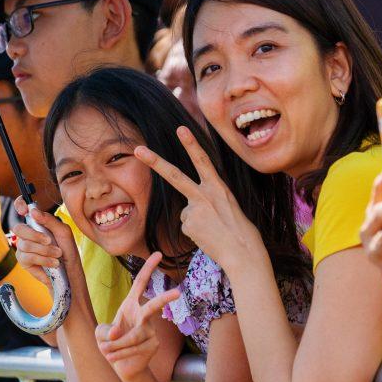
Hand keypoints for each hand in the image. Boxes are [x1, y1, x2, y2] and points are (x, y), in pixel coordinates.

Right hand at [11, 199, 81, 289]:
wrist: (69, 272)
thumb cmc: (67, 251)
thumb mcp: (63, 232)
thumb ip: (49, 220)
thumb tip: (33, 211)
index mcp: (37, 223)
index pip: (22, 208)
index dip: (19, 205)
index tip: (24, 210)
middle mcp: (28, 234)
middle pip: (19, 228)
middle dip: (35, 235)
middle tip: (49, 241)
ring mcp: (23, 247)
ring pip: (25, 244)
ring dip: (45, 250)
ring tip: (57, 255)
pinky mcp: (23, 261)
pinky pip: (27, 257)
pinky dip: (43, 260)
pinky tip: (53, 263)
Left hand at [95, 252, 179, 381]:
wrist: (121, 365)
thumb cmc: (110, 343)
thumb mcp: (100, 335)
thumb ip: (105, 331)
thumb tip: (118, 333)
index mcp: (130, 305)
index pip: (140, 283)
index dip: (148, 268)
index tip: (158, 254)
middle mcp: (143, 315)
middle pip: (154, 306)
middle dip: (165, 299)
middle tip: (178, 292)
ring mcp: (151, 330)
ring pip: (134, 337)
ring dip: (116, 346)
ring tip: (106, 352)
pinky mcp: (153, 345)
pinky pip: (134, 348)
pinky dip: (120, 354)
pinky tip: (114, 358)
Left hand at [134, 126, 260, 267]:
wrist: (244, 252)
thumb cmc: (239, 230)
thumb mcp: (228, 205)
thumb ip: (208, 199)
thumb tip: (188, 210)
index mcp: (218, 187)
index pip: (203, 160)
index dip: (191, 144)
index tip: (181, 129)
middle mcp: (205, 194)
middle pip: (175, 175)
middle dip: (155, 161)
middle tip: (138, 150)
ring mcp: (195, 209)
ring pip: (185, 213)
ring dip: (196, 222)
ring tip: (214, 231)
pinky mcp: (189, 224)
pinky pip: (186, 227)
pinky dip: (195, 233)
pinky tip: (208, 238)